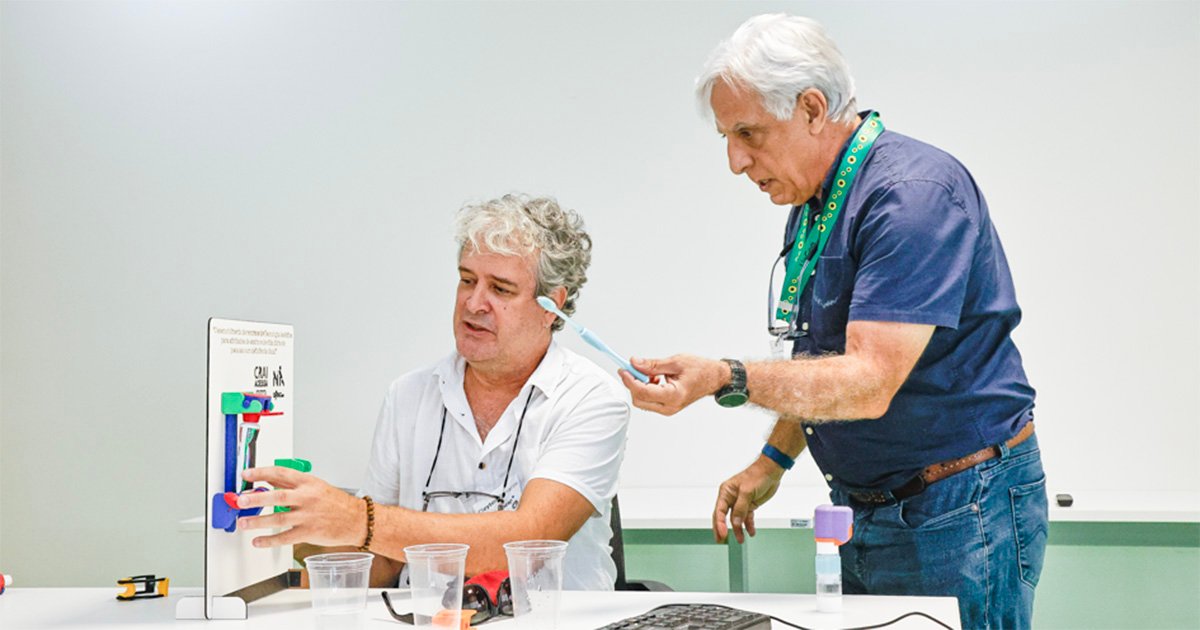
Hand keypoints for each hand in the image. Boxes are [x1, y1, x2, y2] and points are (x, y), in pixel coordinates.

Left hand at [235, 466, 365, 548]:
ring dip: (257, 521)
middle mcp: (307, 498)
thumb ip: (291, 484)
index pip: (281, 473)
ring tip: (243, 522)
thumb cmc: (336, 503)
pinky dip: (269, 540)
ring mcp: (308, 516)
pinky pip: (285, 538)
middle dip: (257, 498)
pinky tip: (258, 541)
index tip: (247, 474)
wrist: (356, 520)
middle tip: (240, 500)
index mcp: (308, 483)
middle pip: (278, 496)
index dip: (262, 473)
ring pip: (278, 518)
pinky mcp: (309, 533)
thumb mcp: (315, 486)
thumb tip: (267, 480)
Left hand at [618, 354, 727, 415]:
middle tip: (633, 368)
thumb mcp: (675, 362)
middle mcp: (670, 407)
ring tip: (651, 373)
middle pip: (639, 400)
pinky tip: (654, 379)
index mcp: (674, 396)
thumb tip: (635, 363)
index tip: (624, 370)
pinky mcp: (666, 407)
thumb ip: (652, 364)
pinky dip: (646, 389)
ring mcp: (668, 409)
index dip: (630, 380)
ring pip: (642, 401)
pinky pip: (649, 401)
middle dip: (633, 383)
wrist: (713, 378)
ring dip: (640, 386)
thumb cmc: (701, 370)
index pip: (643, 392)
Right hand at [712, 457, 784, 543]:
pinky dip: (749, 526)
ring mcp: (740, 502)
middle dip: (722, 529)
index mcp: (726, 492)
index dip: (719, 524)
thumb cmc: (757, 475)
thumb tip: (736, 522)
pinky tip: (750, 532)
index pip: (719, 511)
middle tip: (721, 540)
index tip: (723, 533)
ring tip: (740, 540)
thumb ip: (740, 508)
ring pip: (736, 520)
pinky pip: (747, 518)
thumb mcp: (747, 492)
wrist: (771, 472)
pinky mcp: (749, 505)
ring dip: (738, 530)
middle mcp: (731, 497)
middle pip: (723, 517)